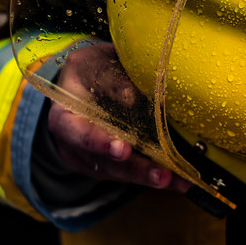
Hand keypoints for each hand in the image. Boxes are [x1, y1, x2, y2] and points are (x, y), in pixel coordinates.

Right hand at [47, 42, 189, 192]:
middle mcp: (74, 146)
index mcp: (64, 117)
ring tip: (180, 180)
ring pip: (121, 173)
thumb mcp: (96, 64)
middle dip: (136, 170)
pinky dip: (154, 175)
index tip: (122, 149)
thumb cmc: (91, 70)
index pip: (77, 133)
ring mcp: (91, 160)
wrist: (82, 84)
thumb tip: (132, 96)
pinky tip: (180, 178)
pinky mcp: (108, 167)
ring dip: (152, 176)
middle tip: (162, 176)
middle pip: (105, 163)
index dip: (98, 143)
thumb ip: (112, 79)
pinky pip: (131, 174)